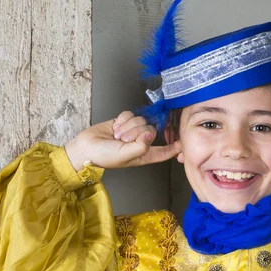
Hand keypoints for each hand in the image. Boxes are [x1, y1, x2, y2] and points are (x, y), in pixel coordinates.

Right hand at [64, 111, 181, 171]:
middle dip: (136, 132)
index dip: (174, 147)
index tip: (184, 143)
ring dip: (127, 126)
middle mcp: (140, 143)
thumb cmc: (104, 156)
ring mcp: (132, 131)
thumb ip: (141, 146)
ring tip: (116, 135)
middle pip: (150, 130)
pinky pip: (130, 114)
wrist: (85, 147)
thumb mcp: (125, 155)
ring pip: (140, 120)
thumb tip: (150, 134)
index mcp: (144, 155)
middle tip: (122, 140)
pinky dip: (122, 119)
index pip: (164, 151)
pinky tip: (115, 126)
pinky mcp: (124, 121)